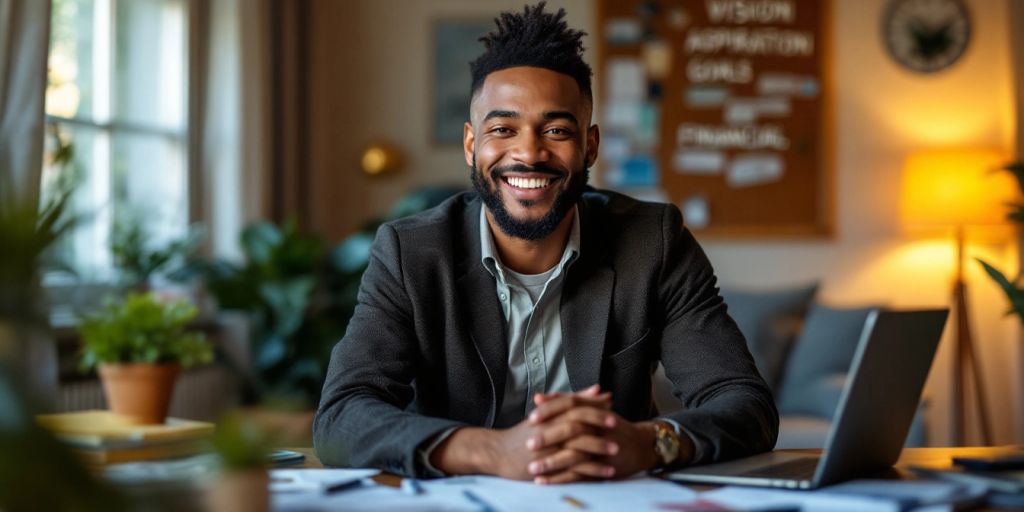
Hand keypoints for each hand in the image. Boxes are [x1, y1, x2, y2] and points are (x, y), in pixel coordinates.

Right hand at [429, 388, 605, 480]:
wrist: (497, 452)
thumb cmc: (524, 432)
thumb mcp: (545, 413)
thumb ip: (572, 400)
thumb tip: (598, 389)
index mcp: (549, 415)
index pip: (573, 406)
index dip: (592, 405)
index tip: (611, 404)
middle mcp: (548, 430)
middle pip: (576, 424)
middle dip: (598, 424)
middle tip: (617, 426)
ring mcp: (547, 449)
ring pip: (576, 446)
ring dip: (598, 448)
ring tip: (616, 450)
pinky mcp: (547, 467)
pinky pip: (573, 469)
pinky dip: (591, 471)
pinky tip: (606, 472)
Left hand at [522, 386, 642, 483]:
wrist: (642, 445)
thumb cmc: (611, 426)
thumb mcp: (592, 410)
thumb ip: (564, 403)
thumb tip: (537, 397)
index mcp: (594, 411)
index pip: (571, 405)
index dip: (551, 410)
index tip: (531, 418)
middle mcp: (599, 428)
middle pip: (572, 429)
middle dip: (549, 437)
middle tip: (529, 444)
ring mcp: (603, 449)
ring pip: (576, 455)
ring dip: (553, 462)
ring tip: (533, 468)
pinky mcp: (604, 467)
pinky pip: (581, 474)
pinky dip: (561, 479)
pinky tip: (544, 481)